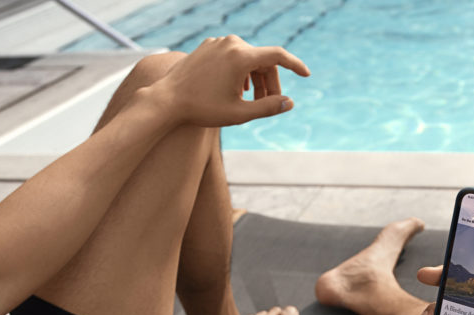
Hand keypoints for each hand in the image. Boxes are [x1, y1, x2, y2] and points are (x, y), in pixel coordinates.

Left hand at [160, 35, 309, 126]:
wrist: (167, 100)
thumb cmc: (202, 109)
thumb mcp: (239, 114)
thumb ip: (268, 107)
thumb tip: (289, 103)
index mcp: (241, 56)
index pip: (278, 56)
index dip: (295, 65)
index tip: (307, 74)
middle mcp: (231, 43)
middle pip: (263, 60)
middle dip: (270, 82)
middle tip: (270, 103)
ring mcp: (217, 42)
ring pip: (248, 59)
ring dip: (256, 79)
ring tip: (252, 100)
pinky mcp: (207, 46)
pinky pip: (232, 56)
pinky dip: (240, 72)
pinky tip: (237, 89)